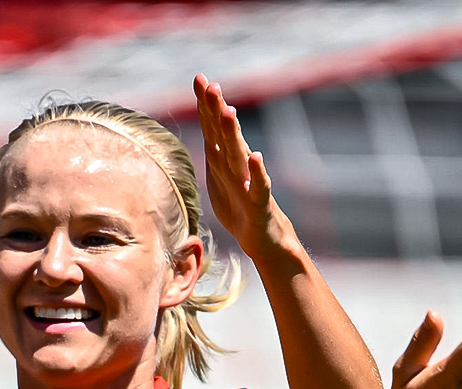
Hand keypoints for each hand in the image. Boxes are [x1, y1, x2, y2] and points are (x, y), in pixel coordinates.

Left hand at [194, 74, 295, 259]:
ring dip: (233, 135)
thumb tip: (205, 127)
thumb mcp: (219, 177)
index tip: (198, 77)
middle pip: (224, 135)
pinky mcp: (258, 203)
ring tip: (228, 112)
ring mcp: (248, 182)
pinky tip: (255, 157)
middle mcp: (237, 165)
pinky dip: (257, 173)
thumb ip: (213, 152)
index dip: (205, 104)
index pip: (213, 127)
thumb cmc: (239, 207)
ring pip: (239, 156)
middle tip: (210, 84)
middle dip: (216, 110)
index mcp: (224, 160)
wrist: (262, 238)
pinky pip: (259, 186)